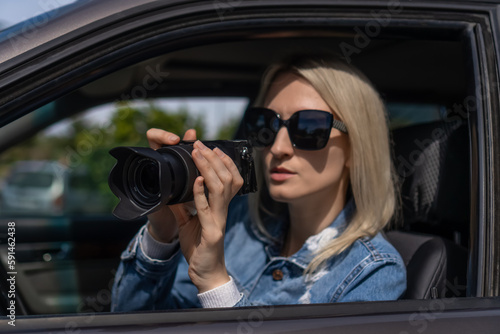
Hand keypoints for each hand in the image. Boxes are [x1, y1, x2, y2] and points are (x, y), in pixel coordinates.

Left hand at [145, 128, 243, 292]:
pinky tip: (194, 180)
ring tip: (197, 154)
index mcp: (220, 207)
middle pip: (227, 178)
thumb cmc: (199, 249)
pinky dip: (200, 192)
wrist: (206, 274)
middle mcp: (223, 211)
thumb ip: (185, 207)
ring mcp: (218, 220)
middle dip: (214, 159)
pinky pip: (206, 209)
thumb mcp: (189, 223)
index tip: (211, 147)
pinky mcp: (211, 232)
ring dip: (208, 168)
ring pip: (221, 188)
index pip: (230, 179)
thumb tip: (174, 193)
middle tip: (200, 144)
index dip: (223, 161)